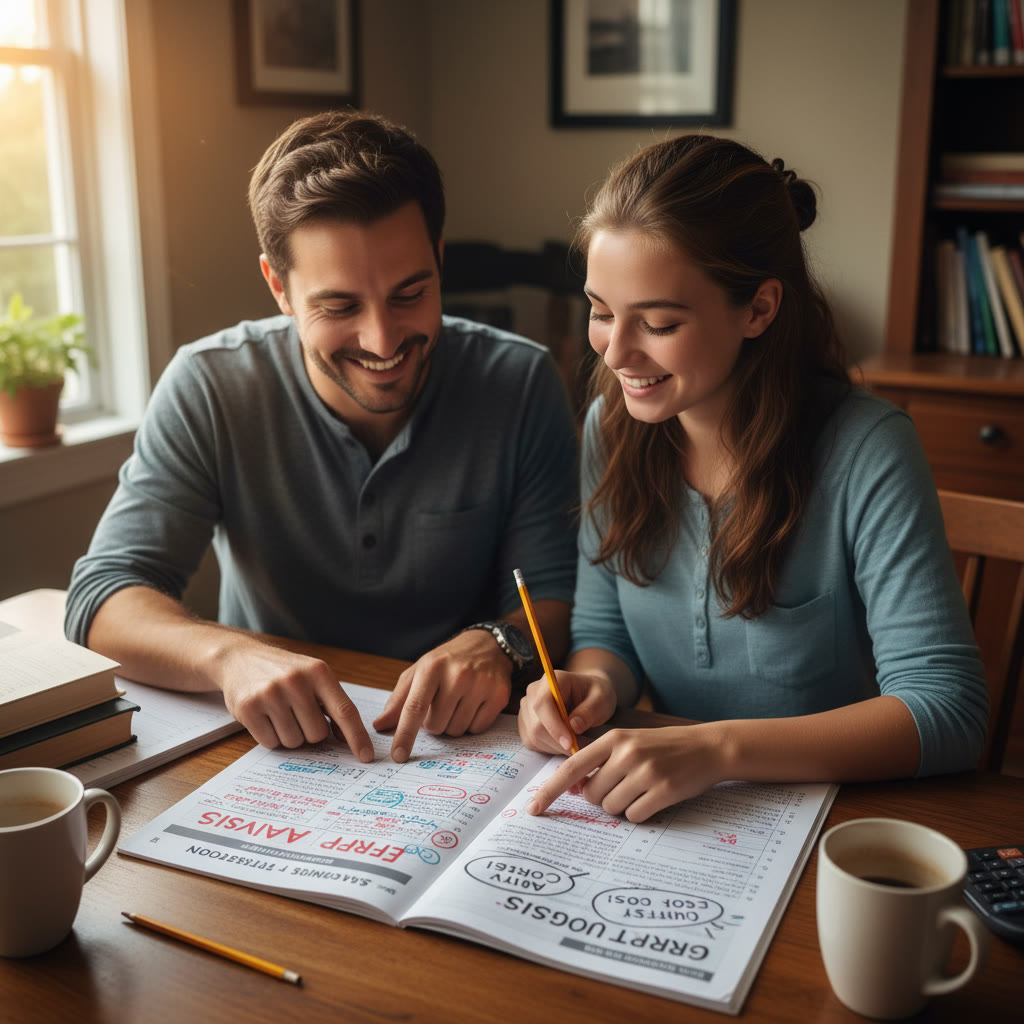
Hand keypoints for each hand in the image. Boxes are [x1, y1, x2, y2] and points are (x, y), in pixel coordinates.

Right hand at [215, 638, 373, 760]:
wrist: (240, 658)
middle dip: (309, 731)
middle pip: (317, 734)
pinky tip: (264, 716)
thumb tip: (345, 738)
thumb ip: (331, 704)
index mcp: (319, 672)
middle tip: (297, 713)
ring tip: (279, 712)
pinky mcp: (249, 708)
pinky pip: (270, 743)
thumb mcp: (312, 676)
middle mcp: (296, 681)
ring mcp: (271, 694)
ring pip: (294, 742)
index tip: (366, 757)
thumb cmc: (284, 672)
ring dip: (289, 735)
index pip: (345, 711)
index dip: (357, 737)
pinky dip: (270, 736)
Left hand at [372, 630, 512, 761]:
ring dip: (452, 724)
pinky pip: (477, 729)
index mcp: (432, 667)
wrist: (487, 645)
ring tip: (457, 702)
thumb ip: (399, 699)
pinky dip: (471, 724)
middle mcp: (457, 675)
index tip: (398, 755)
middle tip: (440, 704)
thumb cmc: (447, 661)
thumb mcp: (419, 671)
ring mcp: (481, 684)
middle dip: (434, 722)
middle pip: (436, 725)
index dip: (405, 734)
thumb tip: (379, 725)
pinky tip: (473, 705)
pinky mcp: (499, 695)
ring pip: (456, 730)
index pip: (415, 707)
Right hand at [517, 670, 616, 753]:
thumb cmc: (595, 695)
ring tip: (576, 743)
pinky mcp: (525, 723)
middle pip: (536, 725)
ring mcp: (527, 708)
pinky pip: (532, 742)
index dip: (554, 726)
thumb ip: (589, 711)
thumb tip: (574, 726)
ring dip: (556, 747)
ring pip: (534, 736)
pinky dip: (550, 748)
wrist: (588, 695)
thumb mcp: (602, 699)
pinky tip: (564, 742)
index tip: (570, 743)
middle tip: (580, 748)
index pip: (542, 704)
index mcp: (552, 680)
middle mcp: (534, 692)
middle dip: (558, 742)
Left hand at [525, 724, 727, 822]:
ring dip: (623, 805)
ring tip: (643, 788)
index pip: (571, 768)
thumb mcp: (630, 743)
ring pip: (612, 808)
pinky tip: (655, 797)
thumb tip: (576, 788)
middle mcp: (626, 753)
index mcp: (613, 738)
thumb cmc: (663, 747)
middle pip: (593, 795)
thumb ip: (601, 760)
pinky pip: (634, 816)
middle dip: (603, 797)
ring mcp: (645, 772)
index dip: (550, 790)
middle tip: (625, 785)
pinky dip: (641, 812)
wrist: (707, 747)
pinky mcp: (663, 791)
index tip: (534, 809)